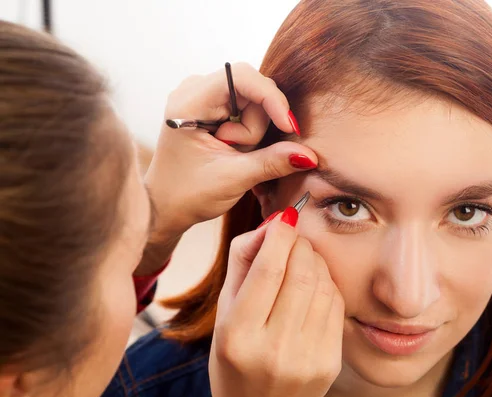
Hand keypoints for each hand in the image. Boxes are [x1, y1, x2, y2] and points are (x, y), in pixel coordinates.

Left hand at [146, 62, 316, 239]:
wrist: (165, 206)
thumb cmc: (188, 194)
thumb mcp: (234, 179)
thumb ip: (272, 162)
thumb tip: (308, 155)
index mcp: (190, 101)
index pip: (242, 76)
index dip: (271, 98)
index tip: (288, 128)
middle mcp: (194, 89)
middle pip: (251, 89)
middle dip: (257, 124)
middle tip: (237, 152)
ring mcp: (202, 96)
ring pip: (251, 100)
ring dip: (252, 131)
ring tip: (230, 154)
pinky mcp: (210, 107)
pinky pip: (245, 108)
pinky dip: (248, 130)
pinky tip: (233, 148)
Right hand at [209, 209, 344, 396]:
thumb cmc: (234, 358)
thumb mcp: (223, 314)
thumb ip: (242, 264)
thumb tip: (273, 224)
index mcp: (238, 336)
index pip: (268, 269)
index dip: (279, 234)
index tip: (282, 219)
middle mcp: (274, 349)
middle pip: (301, 272)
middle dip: (299, 244)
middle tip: (292, 239)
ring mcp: (308, 358)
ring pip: (323, 284)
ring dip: (314, 261)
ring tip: (301, 261)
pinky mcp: (331, 363)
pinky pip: (336, 304)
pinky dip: (326, 284)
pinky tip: (313, 286)